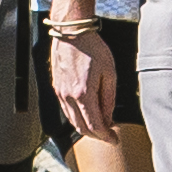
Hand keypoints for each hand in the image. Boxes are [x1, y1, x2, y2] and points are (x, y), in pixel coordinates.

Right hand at [45, 25, 123, 139]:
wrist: (71, 32)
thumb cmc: (92, 48)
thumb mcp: (109, 72)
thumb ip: (108, 98)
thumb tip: (109, 118)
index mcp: (83, 94)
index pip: (95, 125)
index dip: (106, 136)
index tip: (115, 139)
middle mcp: (68, 97)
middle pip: (81, 127)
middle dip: (96, 135)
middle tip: (109, 135)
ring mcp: (60, 93)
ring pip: (72, 120)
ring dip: (86, 127)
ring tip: (100, 125)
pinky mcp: (56, 87)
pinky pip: (66, 110)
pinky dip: (76, 117)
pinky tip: (86, 113)